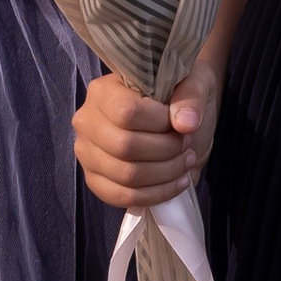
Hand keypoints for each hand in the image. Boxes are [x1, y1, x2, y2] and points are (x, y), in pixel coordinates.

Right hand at [73, 56, 218, 211]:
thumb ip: (191, 98)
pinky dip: (155, 195)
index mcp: (103, 91)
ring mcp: (87, 153)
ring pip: (126, 176)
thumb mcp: (193, 83)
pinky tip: (177, 183)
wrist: (175, 117)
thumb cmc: (178, 96)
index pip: (126, 113)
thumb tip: (186, 123)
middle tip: (186, 145)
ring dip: (165, 173)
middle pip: (125, 147)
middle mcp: (87, 121)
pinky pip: (121, 197)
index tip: (180, 123)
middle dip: (166, 151)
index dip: (160, 123)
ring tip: (185, 161)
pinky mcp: (94, 180)